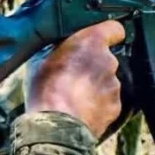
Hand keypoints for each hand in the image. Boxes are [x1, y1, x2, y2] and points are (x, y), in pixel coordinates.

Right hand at [26, 20, 123, 138]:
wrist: (55, 126)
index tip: (97, 40)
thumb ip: (58, 49)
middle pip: (105, 58)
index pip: (113, 28)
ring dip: (93, 86)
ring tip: (73, 97)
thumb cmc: (46, 90)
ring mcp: (114, 86)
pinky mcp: (115, 107)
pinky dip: (97, 105)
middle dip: (92, 65)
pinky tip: (80, 110)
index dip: (106, 34)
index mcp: (91, 43)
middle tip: (71, 76)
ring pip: (106, 81)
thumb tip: (58, 49)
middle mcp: (108, 61)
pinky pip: (107, 101)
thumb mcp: (40, 60)